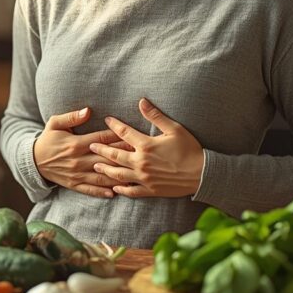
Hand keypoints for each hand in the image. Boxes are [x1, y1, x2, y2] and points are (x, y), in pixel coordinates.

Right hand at [33, 107, 132, 198]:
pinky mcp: (74, 184)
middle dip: (124, 156)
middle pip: (106, 158)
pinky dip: (102, 191)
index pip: (102, 139)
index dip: (118, 136)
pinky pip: (90, 189)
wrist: (33, 161)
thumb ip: (72, 116)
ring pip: (101, 176)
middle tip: (141, 155)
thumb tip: (88, 110)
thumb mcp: (55, 123)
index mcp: (76, 143)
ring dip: (117, 176)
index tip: (132, 134)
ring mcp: (77, 174)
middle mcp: (78, 160)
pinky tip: (115, 193)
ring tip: (134, 177)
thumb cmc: (48, 139)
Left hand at [89, 98, 205, 197]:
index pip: (124, 133)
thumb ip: (155, 116)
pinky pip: (131, 191)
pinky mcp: (150, 190)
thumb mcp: (174, 129)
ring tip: (95, 166)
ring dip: (105, 170)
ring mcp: (144, 177)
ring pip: (118, 174)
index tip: (107, 120)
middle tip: (90, 146)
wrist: (202, 174)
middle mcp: (141, 162)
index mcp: (146, 145)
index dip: (114, 125)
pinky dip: (121, 189)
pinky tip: (114, 188)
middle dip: (101, 149)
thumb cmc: (189, 149)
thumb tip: (142, 101)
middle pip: (115, 155)